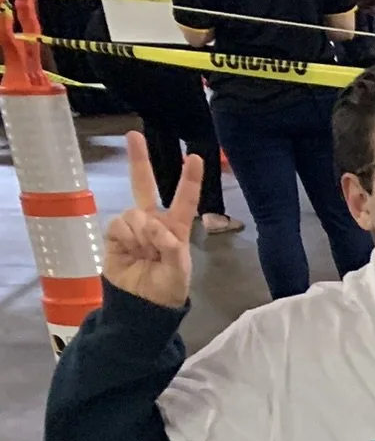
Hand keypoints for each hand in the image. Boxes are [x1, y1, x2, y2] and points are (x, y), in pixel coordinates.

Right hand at [104, 132, 201, 309]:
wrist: (142, 304)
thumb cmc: (167, 289)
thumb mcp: (179, 272)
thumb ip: (172, 248)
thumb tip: (156, 228)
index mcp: (176, 229)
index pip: (184, 200)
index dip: (189, 180)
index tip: (194, 157)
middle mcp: (153, 222)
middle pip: (144, 185)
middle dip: (139, 160)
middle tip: (133, 135)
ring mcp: (132, 227)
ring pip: (135, 213)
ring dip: (142, 234)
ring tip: (145, 254)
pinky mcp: (114, 234)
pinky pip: (120, 224)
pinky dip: (128, 238)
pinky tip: (132, 252)